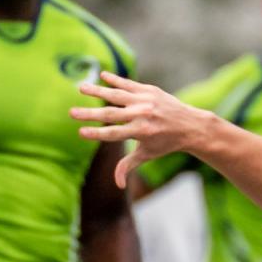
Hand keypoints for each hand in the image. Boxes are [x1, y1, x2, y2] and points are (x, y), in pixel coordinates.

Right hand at [71, 72, 215, 187]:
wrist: (190, 125)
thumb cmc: (165, 143)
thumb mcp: (147, 155)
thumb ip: (128, 166)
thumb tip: (118, 185)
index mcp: (141, 132)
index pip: (114, 134)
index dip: (96, 134)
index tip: (80, 132)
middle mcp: (143, 115)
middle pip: (111, 114)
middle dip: (90, 114)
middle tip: (71, 112)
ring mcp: (146, 100)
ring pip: (117, 95)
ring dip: (97, 91)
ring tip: (80, 87)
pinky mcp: (149, 90)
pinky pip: (128, 84)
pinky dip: (115, 79)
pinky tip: (101, 76)